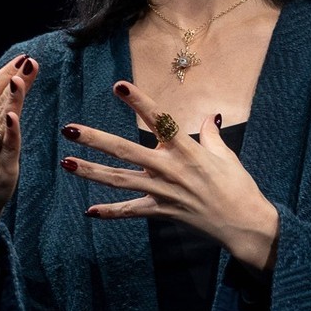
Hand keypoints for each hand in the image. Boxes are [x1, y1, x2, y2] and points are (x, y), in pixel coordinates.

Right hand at [0, 53, 37, 277]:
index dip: (2, 74)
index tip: (21, 57)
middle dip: (11, 79)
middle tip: (28, 61)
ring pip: (1, 120)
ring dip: (13, 97)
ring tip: (25, 74)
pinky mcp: (0, 170)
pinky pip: (6, 147)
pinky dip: (9, 130)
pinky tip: (14, 114)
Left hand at [60, 81, 278, 271]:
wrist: (244, 224)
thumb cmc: (238, 186)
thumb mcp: (225, 155)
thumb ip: (211, 134)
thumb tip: (209, 117)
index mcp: (187, 149)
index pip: (159, 120)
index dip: (139, 102)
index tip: (118, 86)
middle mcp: (170, 169)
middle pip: (126, 151)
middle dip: (95, 140)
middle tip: (69, 129)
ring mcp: (163, 192)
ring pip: (120, 180)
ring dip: (91, 172)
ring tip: (66, 163)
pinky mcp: (162, 211)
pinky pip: (132, 211)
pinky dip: (111, 212)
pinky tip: (89, 211)